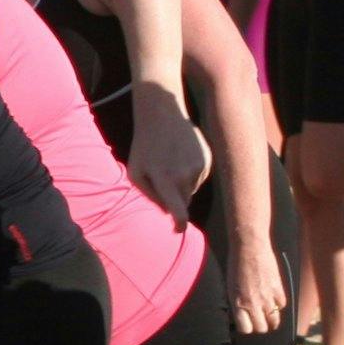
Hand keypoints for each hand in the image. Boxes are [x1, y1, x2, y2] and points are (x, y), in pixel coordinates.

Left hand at [127, 91, 209, 220]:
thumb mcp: (135, 171)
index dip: (180, 223)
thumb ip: (150, 195)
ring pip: (192, 189)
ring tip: (170, 161)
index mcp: (164, 180)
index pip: (178, 209)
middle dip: (175, 197)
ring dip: (182, 183)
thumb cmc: (144, 146)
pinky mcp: (208, 160)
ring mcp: (199, 167)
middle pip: (184, 201)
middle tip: (161, 176)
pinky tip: (180, 156)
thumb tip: (168, 212)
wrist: (163, 114)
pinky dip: (190, 173)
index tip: (179, 230)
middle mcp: (185, 175)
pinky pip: (200, 178)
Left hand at [231, 228, 288, 334]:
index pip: (245, 329)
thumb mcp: (231, 286)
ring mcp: (267, 297)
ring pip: (274, 321)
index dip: (247, 327)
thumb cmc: (235, 264)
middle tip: (259, 319)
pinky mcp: (278, 288)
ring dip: (272, 319)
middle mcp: (253, 304)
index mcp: (238, 303)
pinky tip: (275, 298)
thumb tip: (242, 313)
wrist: (249, 247)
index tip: (247, 323)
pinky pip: (282, 304)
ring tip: (269, 315)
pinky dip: (279, 303)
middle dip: (260, 325)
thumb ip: (237, 302)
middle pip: (261, 328)